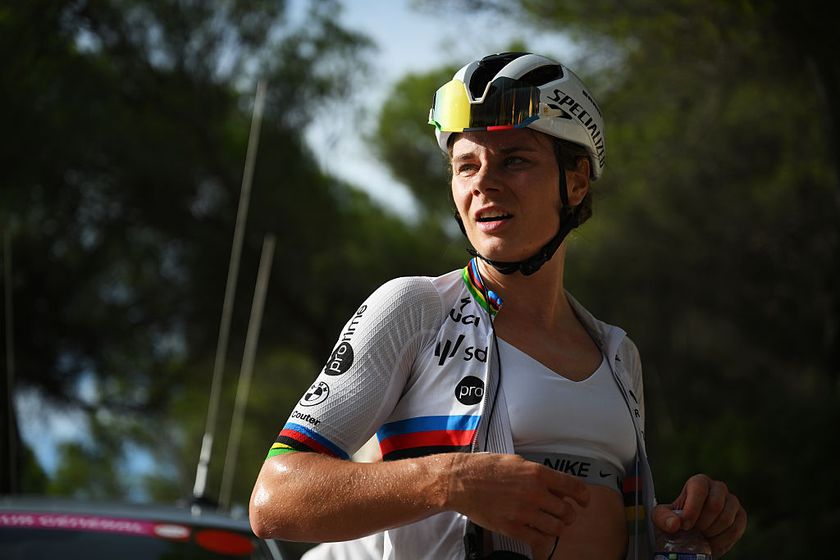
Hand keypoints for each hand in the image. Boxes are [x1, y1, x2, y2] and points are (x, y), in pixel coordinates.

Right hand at [445, 453, 589, 556]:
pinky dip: (542, 538)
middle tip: (564, 514)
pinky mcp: (513, 527)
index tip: (584, 501)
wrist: (460, 482)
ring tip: (550, 524)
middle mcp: (534, 493)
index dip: (583, 497)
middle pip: (567, 511)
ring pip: (557, 528)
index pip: (574, 487)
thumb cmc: (485, 468)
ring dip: (557, 527)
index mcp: (537, 473)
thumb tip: (555, 486)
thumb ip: (538, 474)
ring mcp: (524, 512)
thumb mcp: (516, 462)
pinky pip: (539, 539)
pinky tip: (537, 532)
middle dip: (569, 514)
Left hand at [652, 473, 746, 556]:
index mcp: (699, 482)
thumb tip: (675, 524)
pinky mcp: (741, 516)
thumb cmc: (675, 522)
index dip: (692, 508)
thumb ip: (663, 518)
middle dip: (702, 523)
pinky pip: (736, 529)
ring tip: (701, 536)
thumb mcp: (662, 519)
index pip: (699, 488)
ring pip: (726, 519)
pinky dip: (722, 540)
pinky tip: (712, 541)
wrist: (691, 536)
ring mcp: (732, 501)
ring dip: (712, 532)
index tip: (685, 525)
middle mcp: (718, 488)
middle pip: (715, 505)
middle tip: (694, 531)